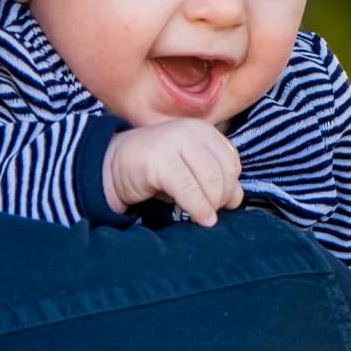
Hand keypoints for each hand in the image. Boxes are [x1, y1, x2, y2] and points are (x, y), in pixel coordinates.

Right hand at [105, 120, 243, 224]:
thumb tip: (237, 200)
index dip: (232, 186)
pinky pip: (190, 190)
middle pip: (224, 171)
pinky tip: (201, 219)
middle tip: (212, 212)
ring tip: (204, 216)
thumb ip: (214, 180)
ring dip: (212, 205)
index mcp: (202, 131)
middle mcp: (191, 131)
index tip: (222, 203)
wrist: (112, 165)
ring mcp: (174, 143)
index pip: (231, 161)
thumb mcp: (189, 170)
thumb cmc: (154, 170)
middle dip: (222, 198)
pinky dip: (199, 208)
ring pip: (211, 180)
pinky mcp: (160, 161)